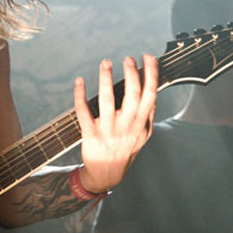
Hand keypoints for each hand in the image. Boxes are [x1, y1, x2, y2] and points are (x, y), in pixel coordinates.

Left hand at [75, 54, 158, 193]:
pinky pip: (83, 112)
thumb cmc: (125, 151)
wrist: (107, 174)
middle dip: (131, 74)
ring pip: (107, 101)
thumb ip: (148, 115)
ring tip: (106, 63)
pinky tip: (79, 81)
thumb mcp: (143, 136)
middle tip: (128, 59)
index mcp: (140, 124)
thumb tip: (153, 92)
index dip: (150, 75)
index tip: (148, 58)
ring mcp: (108, 131)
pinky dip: (80, 96)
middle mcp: (126, 126)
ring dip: (106, 79)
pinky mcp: (90, 134)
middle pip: (132, 96)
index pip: (150, 95)